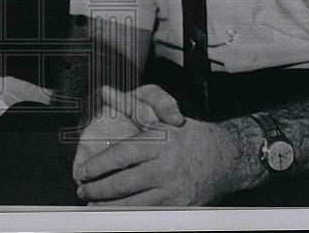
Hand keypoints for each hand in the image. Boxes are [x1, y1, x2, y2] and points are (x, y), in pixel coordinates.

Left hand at [73, 85, 239, 205]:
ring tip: (94, 205)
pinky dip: (129, 216)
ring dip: (108, 207)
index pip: (119, 156)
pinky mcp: (180, 207)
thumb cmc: (189, 136)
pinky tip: (116, 214)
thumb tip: (106, 91)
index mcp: (158, 142)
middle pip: (122, 183)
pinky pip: (148, 216)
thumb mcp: (161, 117)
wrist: (226, 158)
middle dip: (97, 190)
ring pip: (132, 204)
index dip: (97, 166)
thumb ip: (130, 106)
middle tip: (83, 190)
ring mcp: (173, 190)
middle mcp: (165, 167)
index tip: (82, 173)